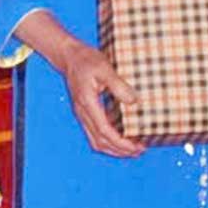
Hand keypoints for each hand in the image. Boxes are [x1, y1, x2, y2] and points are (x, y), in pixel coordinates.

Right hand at [40, 30, 144, 157]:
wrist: (69, 56)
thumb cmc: (86, 60)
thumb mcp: (105, 68)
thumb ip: (118, 85)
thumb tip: (133, 101)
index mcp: (87, 102)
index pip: (103, 130)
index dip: (120, 142)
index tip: (135, 146)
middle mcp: (82, 112)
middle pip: (100, 141)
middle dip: (119, 150)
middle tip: (139, 151)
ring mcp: (82, 114)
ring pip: (95, 141)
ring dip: (113, 149)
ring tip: (131, 150)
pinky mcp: (84, 113)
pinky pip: (94, 134)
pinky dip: (107, 141)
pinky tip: (119, 139)